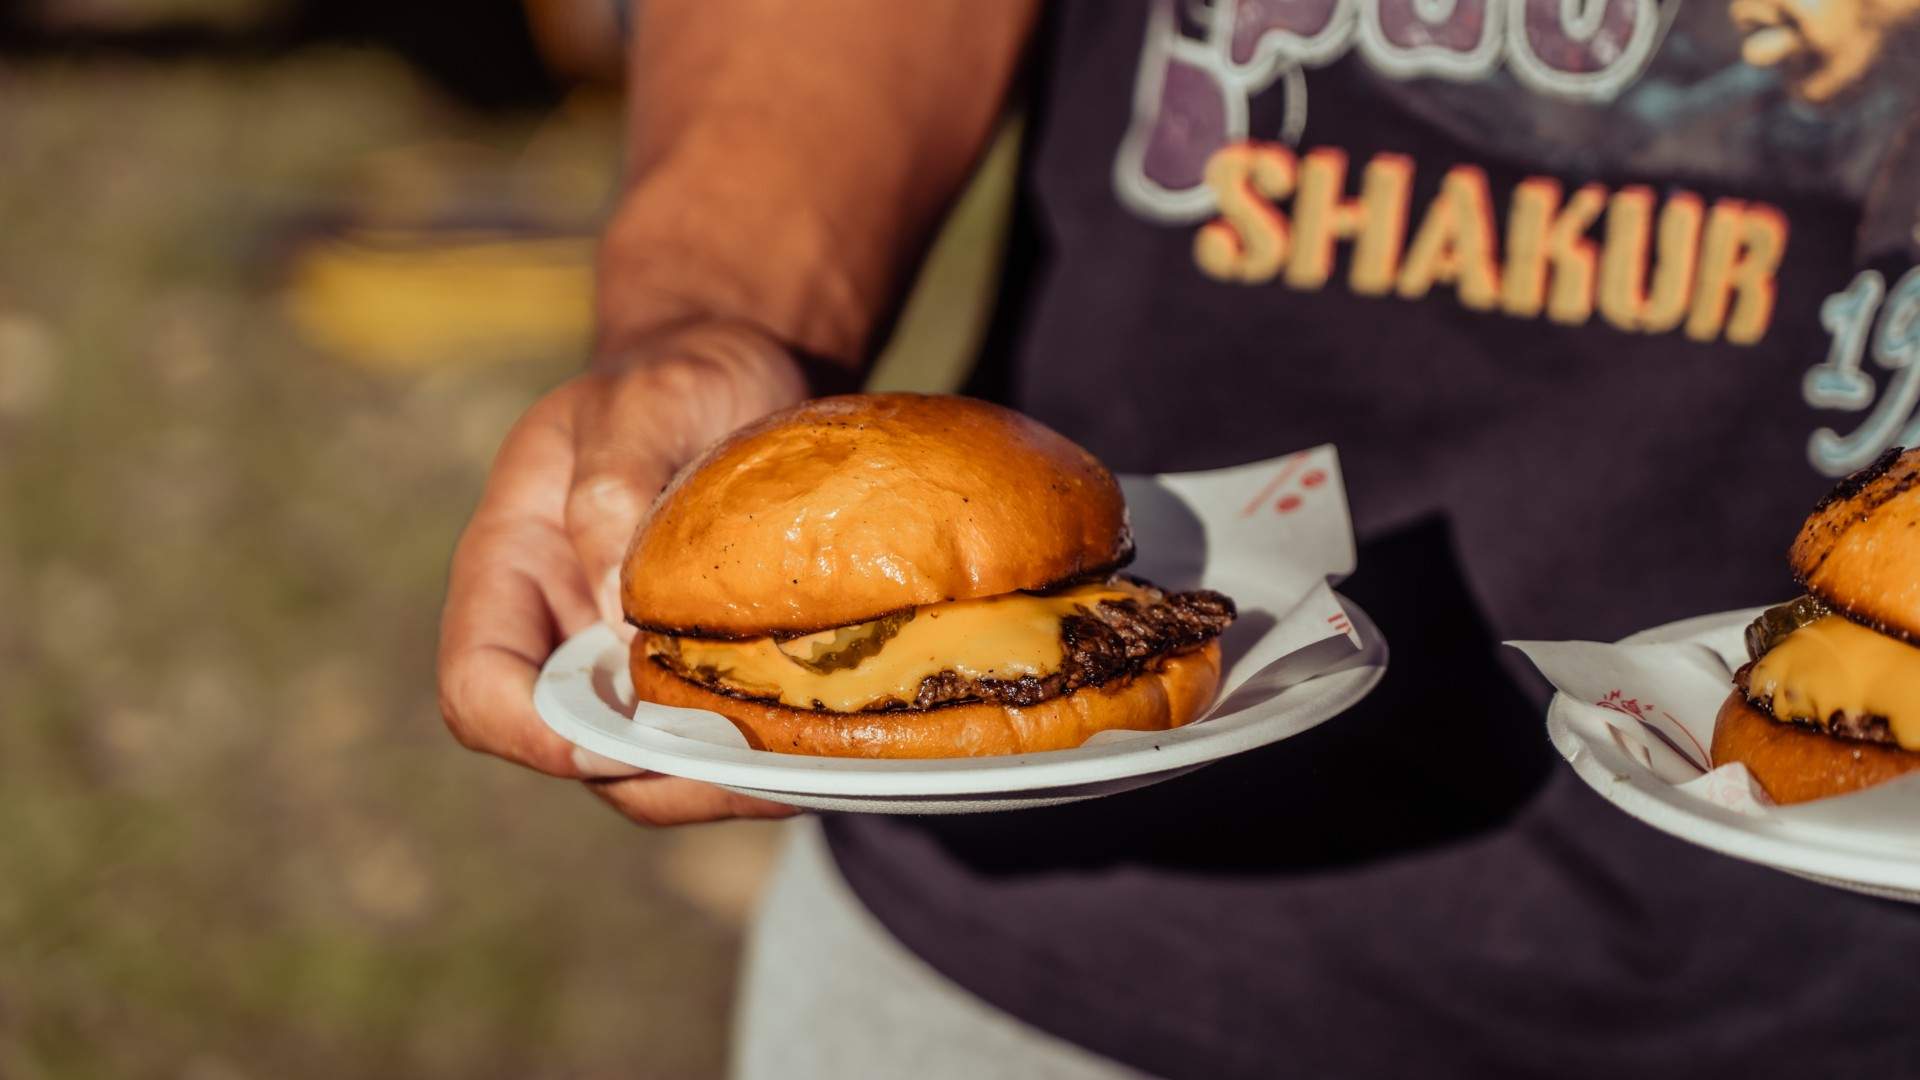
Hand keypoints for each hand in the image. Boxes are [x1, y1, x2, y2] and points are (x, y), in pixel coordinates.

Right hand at [438, 320, 809, 824]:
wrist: (740, 374)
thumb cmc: (678, 376)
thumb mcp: (647, 400)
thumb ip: (614, 487)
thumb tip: (615, 618)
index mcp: (509, 571)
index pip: (480, 689)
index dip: (534, 734)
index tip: (618, 740)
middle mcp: (560, 636)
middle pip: (574, 753)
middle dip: (653, 779)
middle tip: (743, 771)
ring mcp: (632, 666)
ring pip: (653, 771)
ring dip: (719, 786)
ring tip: (797, 768)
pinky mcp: (702, 676)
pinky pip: (718, 746)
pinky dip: (764, 763)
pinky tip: (827, 746)